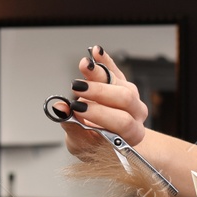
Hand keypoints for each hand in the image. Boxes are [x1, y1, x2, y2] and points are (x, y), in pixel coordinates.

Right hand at [57, 45, 150, 160]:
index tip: (78, 107)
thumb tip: (60, 108)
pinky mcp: (122, 83)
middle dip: (99, 91)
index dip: (100, 113)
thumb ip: (72, 127)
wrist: (106, 140)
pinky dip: (104, 60)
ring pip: (120, 82)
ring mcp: (132, 97)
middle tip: (77, 88)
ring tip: (84, 65)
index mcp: (132, 134)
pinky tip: (95, 51)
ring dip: (99, 73)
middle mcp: (137, 113)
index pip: (122, 122)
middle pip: (125, 98)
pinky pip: (115, 70)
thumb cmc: (95, 145)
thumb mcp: (81, 144)